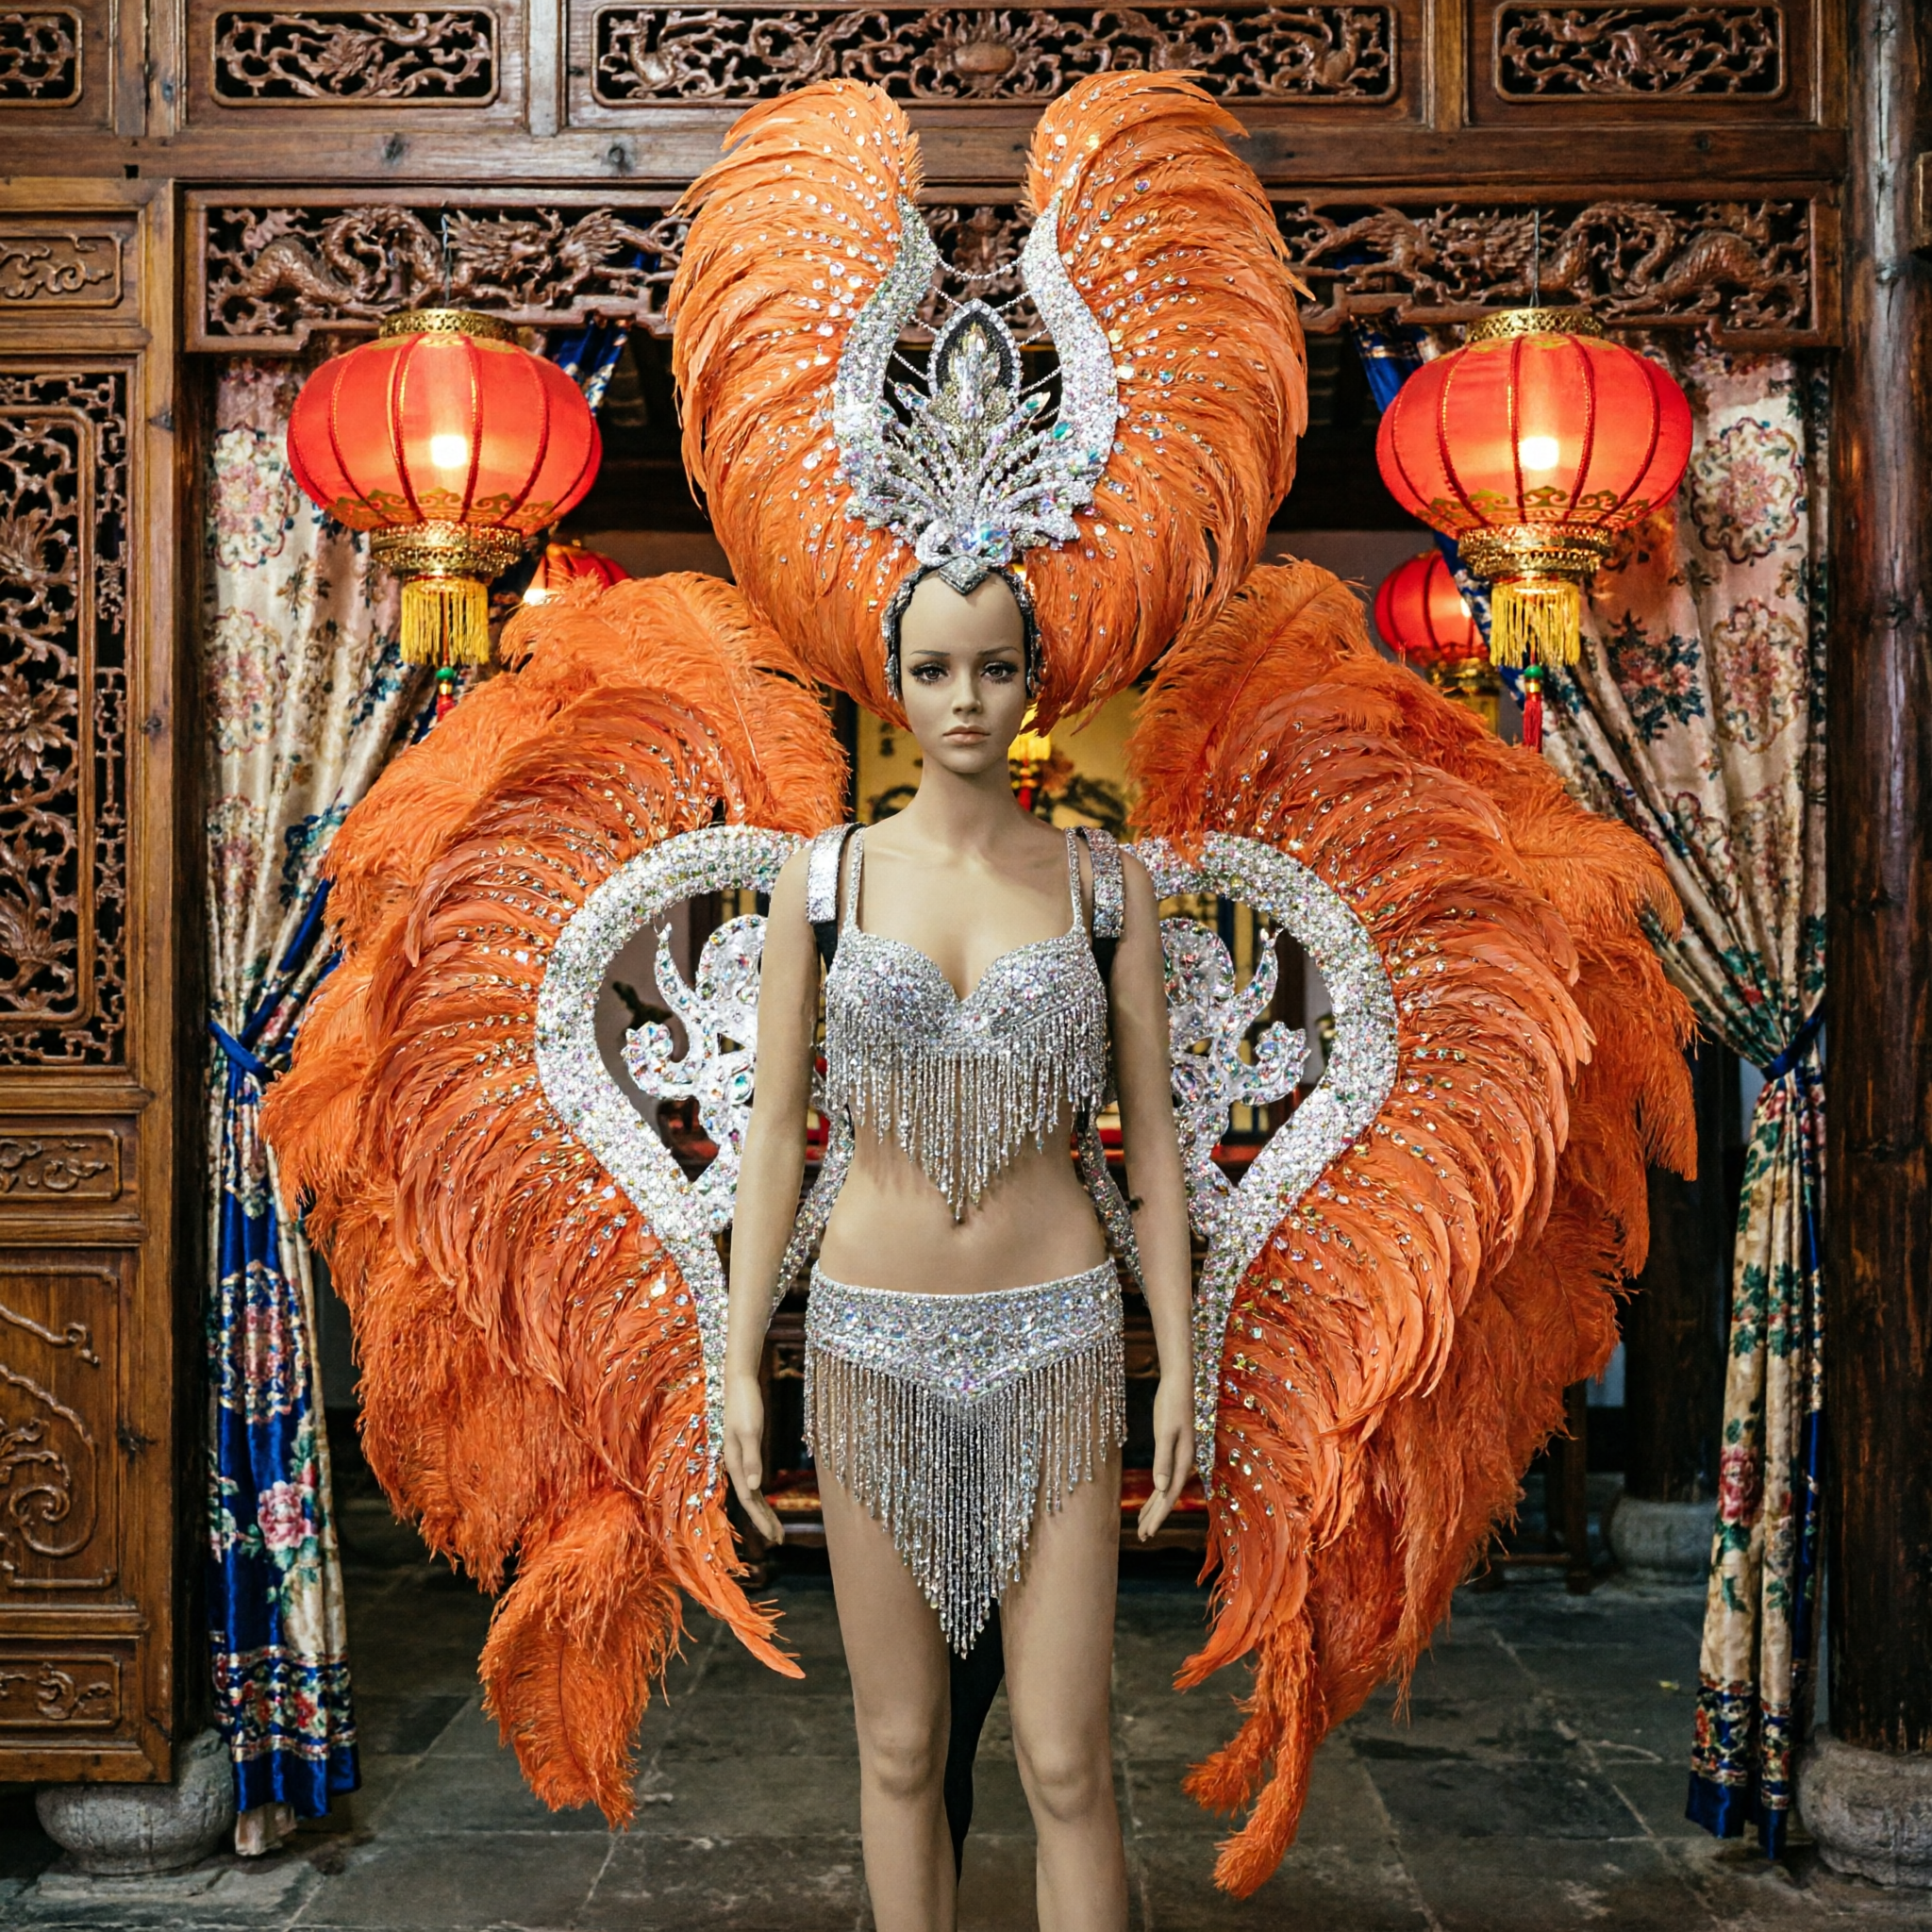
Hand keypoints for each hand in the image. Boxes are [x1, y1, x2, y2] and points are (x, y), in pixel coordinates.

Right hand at [723, 1372, 783, 1544]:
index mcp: (734, 1462)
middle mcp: (734, 1463)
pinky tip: (765, 1498)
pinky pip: (752, 1477)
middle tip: (779, 1539)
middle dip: (763, 1520)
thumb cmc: (745, 1403)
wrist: (739, 1380)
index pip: (748, 1499)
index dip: (761, 1519)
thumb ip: (752, 1458)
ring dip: (763, 1509)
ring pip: (750, 1491)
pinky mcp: (745, 1448)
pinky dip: (760, 1492)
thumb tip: (754, 1488)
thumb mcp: (751, 1430)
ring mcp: (739, 1456)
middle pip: (749, 1499)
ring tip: (775, 1526)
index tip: (775, 1537)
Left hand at [1137, 1370, 1195, 1540]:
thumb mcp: (1165, 1432)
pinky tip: (1150, 1498)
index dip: (1158, 1516)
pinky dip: (1156, 1492)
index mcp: (1184, 1460)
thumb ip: (1163, 1460)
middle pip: (1168, 1496)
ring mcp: (1180, 1457)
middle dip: (1155, 1517)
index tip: (1148, 1533)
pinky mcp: (1173, 1449)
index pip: (1169, 1495)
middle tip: (1142, 1537)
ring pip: (1166, 1489)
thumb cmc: (1171, 1405)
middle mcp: (1184, 1462)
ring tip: (1142, 1526)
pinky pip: (1164, 1477)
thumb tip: (1159, 1488)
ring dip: (1154, 1507)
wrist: (1179, 1383)